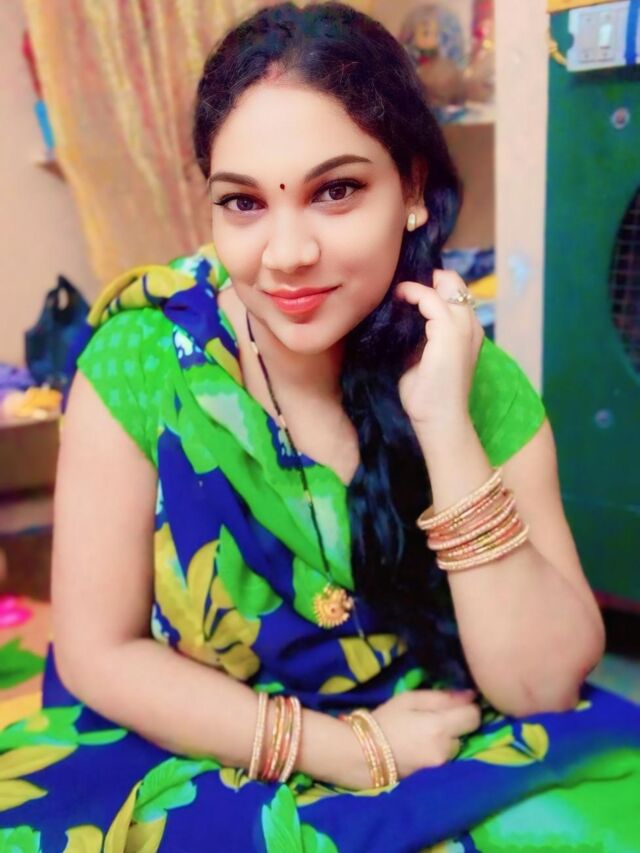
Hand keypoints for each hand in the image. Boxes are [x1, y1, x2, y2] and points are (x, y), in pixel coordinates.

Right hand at [341, 688, 481, 789]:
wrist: (363, 754)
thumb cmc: (385, 720)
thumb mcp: (409, 699)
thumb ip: (441, 697)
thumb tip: (470, 695)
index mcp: (440, 727)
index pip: (474, 717)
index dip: (468, 707)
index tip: (457, 702)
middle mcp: (445, 749)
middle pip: (467, 732)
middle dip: (457, 723)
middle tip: (436, 716)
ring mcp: (440, 765)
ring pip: (456, 745)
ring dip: (448, 737)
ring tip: (426, 731)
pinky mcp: (434, 774)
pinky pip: (446, 757)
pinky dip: (439, 748)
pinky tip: (423, 743)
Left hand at [395, 271, 484, 427]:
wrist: (440, 419)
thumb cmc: (429, 397)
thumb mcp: (423, 358)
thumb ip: (420, 336)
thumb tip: (400, 316)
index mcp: (468, 332)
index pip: (456, 295)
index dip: (433, 286)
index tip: (407, 288)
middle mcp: (471, 325)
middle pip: (455, 283)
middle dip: (429, 278)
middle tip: (402, 285)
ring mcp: (463, 327)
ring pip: (447, 285)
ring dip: (420, 284)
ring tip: (398, 291)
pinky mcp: (449, 332)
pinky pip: (431, 298)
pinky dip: (414, 293)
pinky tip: (400, 297)